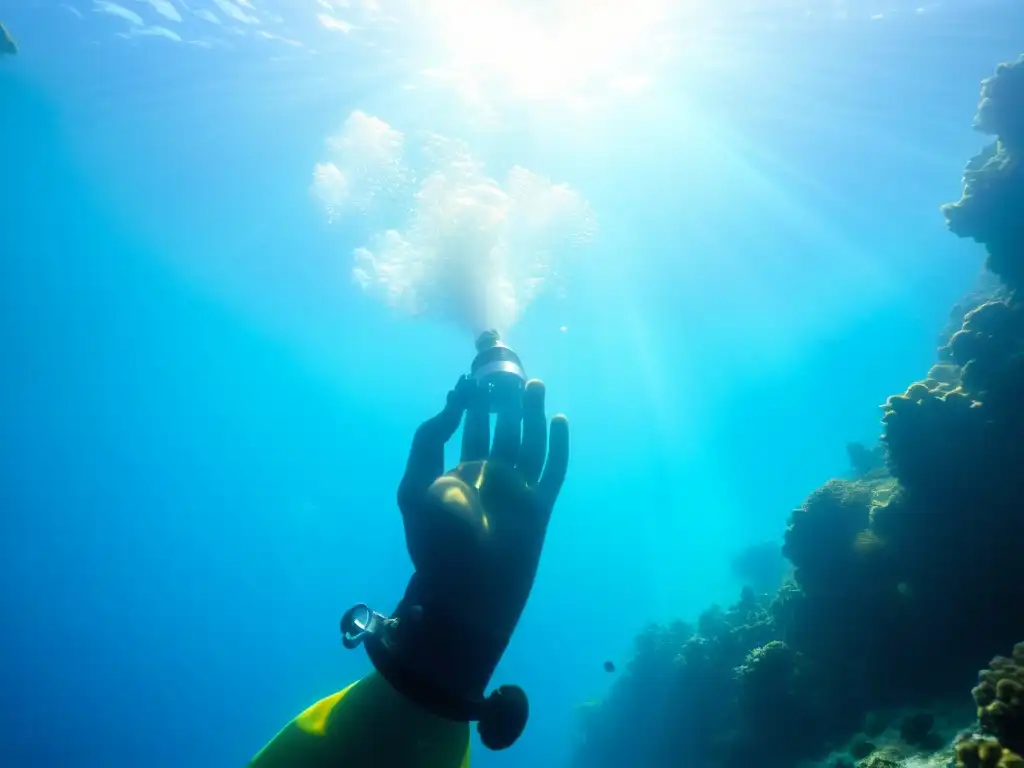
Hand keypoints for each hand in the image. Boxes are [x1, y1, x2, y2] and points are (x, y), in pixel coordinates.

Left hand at [397, 375, 568, 634]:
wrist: (463, 588)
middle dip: (504, 400)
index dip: (470, 401)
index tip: (469, 379)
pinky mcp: (540, 505)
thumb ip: (427, 442)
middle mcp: (492, 476)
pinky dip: (558, 444)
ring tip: (530, 384)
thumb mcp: (413, 486)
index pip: (470, 425)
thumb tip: (452, 406)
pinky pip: (553, 469)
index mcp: (462, 471)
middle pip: (503, 428)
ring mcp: (518, 490)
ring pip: (529, 441)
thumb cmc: (433, 541)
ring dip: (530, 413)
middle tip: (505, 372)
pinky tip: (556, 418)